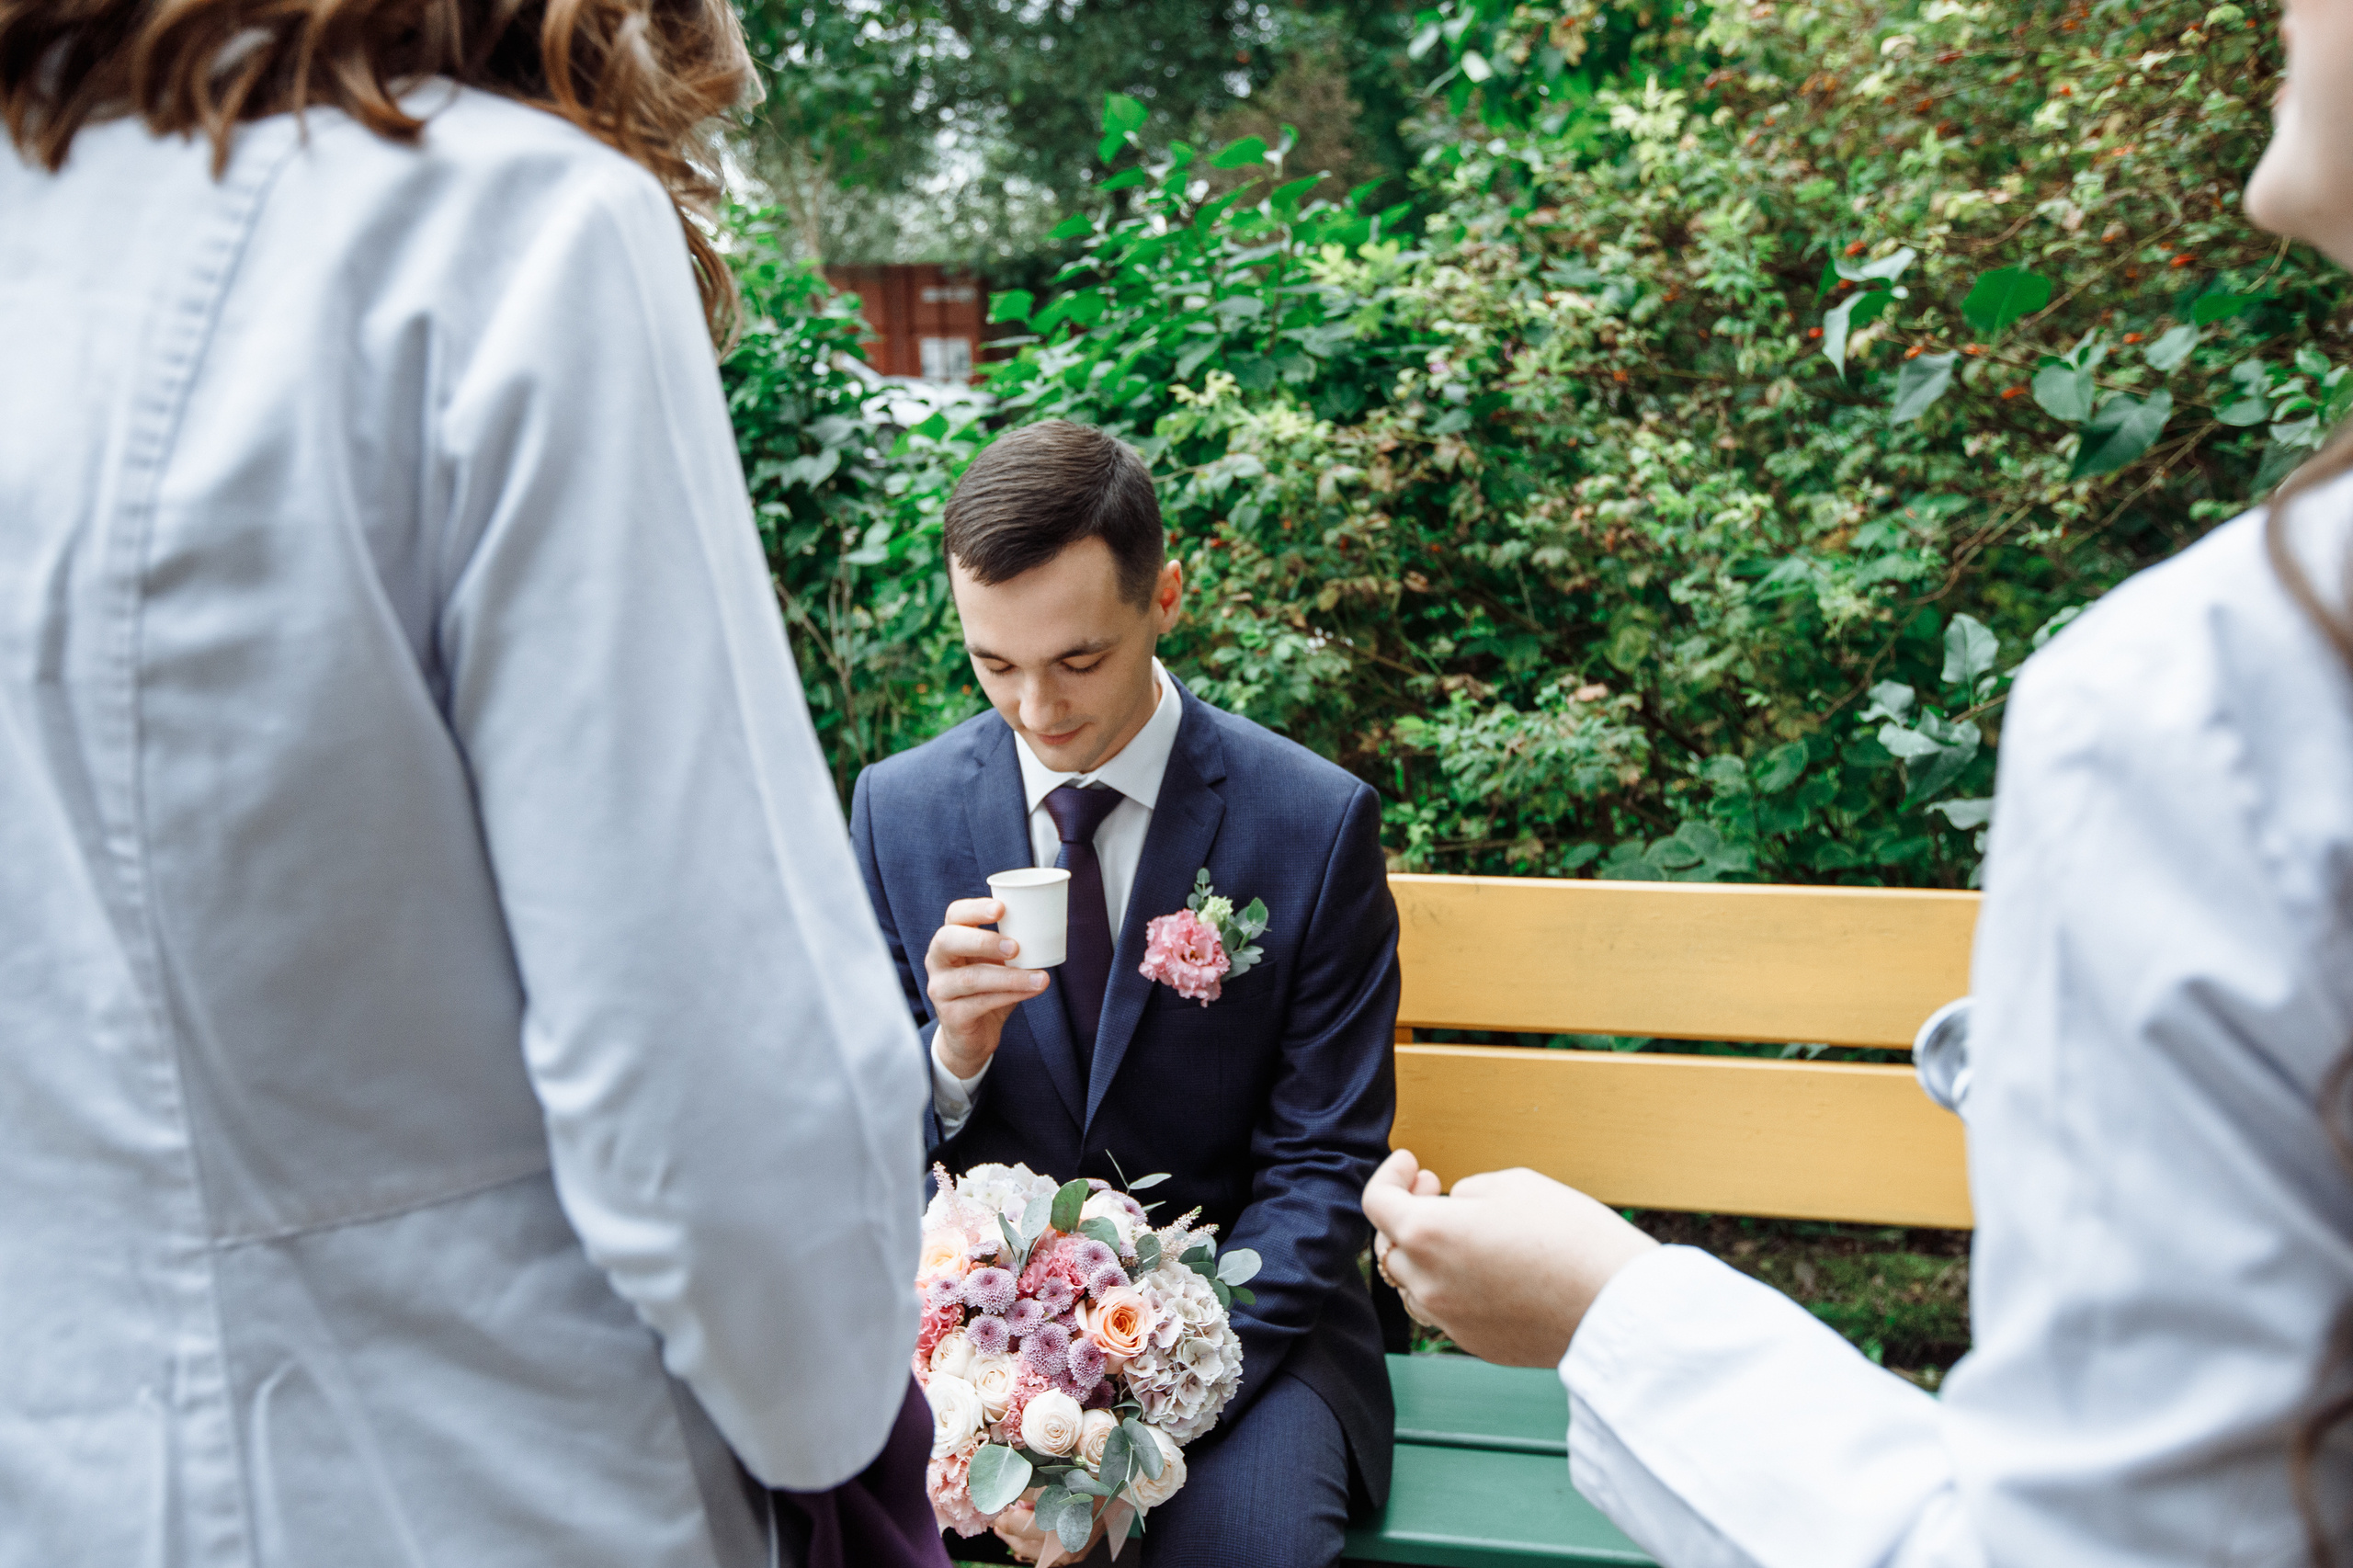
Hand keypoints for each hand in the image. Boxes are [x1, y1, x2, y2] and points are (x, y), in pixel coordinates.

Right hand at [926, 897, 1049, 1079]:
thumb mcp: (998, 963)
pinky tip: (1032, 991)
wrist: (973, 1036)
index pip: (954, 915)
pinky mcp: (951, 1016)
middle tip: (1015, 946)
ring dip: (1010, 977)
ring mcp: (940, 989)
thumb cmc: (989, 989)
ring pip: (971, 978)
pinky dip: (1011, 995)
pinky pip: (981, 1003)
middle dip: (983, 940)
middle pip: (948, 940)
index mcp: (949, 940)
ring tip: (1040, 977)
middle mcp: (937, 961)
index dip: (974, 909)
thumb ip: (1011, 945)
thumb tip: (1051, 925)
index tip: (1001, 908)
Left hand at [1362, 1149, 1659, 1366]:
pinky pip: (1444, 1311)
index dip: (1389, 1176)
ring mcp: (1449, 1319)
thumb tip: (1453, 1205)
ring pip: (1411, 1285)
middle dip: (1404, 1215)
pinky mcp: (1476, 1343)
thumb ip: (1467, 1192)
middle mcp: (1428, 1283)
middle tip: (1435, 1191)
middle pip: (1389, 1247)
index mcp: (1428, 1234)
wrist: (1615, 1304)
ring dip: (1422, 1256)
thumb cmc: (1570, 1235)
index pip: (1376, 1202)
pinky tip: (1483, 1270)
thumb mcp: (1514, 1185)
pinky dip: (1448, 1287)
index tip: (1412, 1165)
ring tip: (1458, 1233)